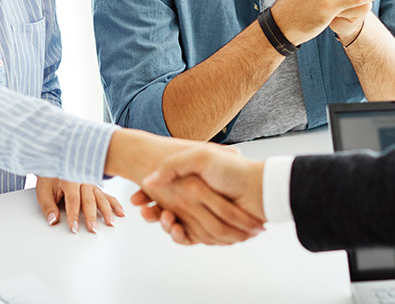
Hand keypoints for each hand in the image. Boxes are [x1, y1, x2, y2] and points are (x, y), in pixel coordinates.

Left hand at [35, 177, 124, 233]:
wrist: (57, 160)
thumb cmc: (50, 176)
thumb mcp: (43, 190)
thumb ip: (48, 206)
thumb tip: (53, 220)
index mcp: (69, 179)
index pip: (73, 200)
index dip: (73, 215)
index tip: (74, 228)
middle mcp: (83, 180)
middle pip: (89, 200)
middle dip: (91, 216)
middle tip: (93, 229)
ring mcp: (91, 183)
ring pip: (100, 197)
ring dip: (107, 211)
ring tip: (110, 223)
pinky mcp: (95, 186)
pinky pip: (107, 194)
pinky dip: (114, 203)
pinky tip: (120, 212)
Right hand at [133, 145, 265, 245]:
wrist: (258, 189)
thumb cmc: (232, 170)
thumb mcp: (200, 156)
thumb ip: (174, 165)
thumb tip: (149, 179)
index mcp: (191, 182)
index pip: (161, 191)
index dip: (145, 195)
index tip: (136, 199)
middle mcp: (195, 198)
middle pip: (164, 208)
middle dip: (150, 210)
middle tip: (142, 209)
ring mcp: (202, 214)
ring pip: (174, 224)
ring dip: (163, 223)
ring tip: (160, 217)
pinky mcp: (210, 230)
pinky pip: (189, 237)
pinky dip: (180, 235)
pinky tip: (175, 229)